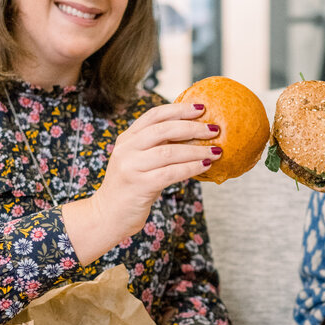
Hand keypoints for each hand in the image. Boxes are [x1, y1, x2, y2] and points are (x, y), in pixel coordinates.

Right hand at [92, 102, 220, 245]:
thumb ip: (157, 147)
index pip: (154, 115)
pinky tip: (205, 166)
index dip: (179, 109)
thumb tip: (194, 136)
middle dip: (192, 128)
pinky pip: (171, 173)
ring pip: (169, 152)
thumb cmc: (130, 188)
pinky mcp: (139, 185)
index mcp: (127, 138)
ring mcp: (131, 167)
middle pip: (164, 130)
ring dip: (196, 150)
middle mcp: (127, 149)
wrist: (108, 216)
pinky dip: (191, 168)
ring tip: (216, 150)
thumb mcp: (139, 161)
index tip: (201, 108)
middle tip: (214, 129)